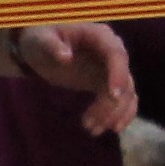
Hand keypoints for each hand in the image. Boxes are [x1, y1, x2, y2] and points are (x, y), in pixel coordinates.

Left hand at [13, 21, 137, 130]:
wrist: (39, 47)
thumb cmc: (39, 38)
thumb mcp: (40, 39)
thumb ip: (51, 46)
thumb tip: (65, 56)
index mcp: (99, 36)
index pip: (116, 54)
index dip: (118, 74)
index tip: (112, 96)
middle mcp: (111, 52)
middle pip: (124, 79)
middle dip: (111, 104)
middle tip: (89, 124)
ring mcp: (112, 69)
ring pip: (125, 94)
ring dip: (112, 114)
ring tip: (90, 129)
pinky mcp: (107, 84)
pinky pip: (121, 101)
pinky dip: (116, 116)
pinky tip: (103, 128)